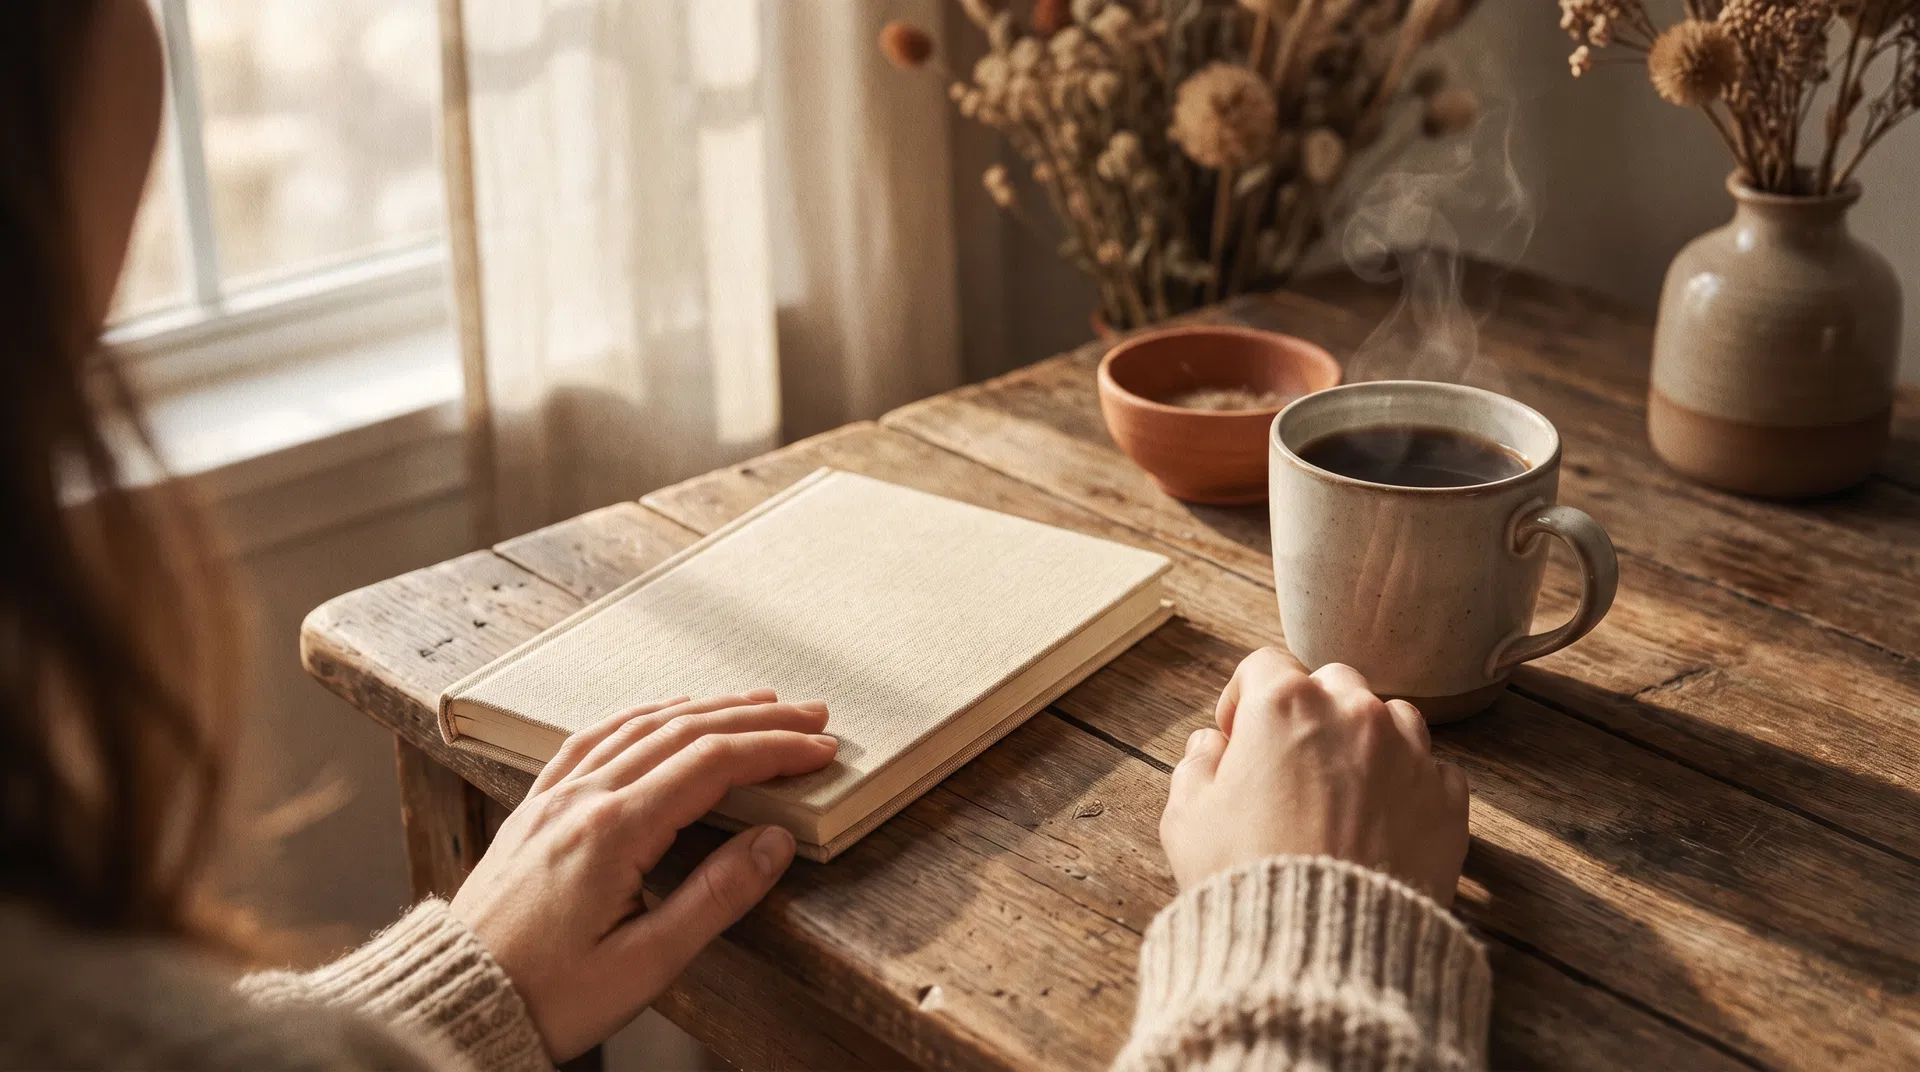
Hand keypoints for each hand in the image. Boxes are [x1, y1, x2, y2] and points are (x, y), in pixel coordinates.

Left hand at [450, 690, 836, 1060]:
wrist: (458, 1002)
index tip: (821, 750)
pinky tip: (661, 714)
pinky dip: (641, 716)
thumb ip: (716, 897)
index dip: (774, 750)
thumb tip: (775, 842)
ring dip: (705, 707)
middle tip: (811, 717)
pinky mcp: (534, 808)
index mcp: (613, 832)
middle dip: (755, 720)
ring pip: (640, 725)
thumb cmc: (550, 996)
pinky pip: (592, 738)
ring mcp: (553, 797)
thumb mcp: (647, 964)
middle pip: (683, 732)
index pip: (712, 765)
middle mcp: (582, 799)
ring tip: (755, 703)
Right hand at [1159, 647, 1468, 904]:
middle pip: (1332, 682)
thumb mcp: (1186, 820)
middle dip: (1309, 713)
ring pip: (1390, 717)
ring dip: (1365, 740)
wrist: (1322, 950)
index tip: (1238, 737)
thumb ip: (1195, 767)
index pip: (1262, 666)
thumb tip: (1211, 747)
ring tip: (1343, 794)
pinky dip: (1408, 786)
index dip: (1243, 699)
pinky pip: (1431, 770)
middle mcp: (1353, 713)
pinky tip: (1381, 824)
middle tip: (1291, 766)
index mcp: (1282, 705)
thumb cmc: (1244, 880)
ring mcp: (1408, 752)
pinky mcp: (1447, 798)